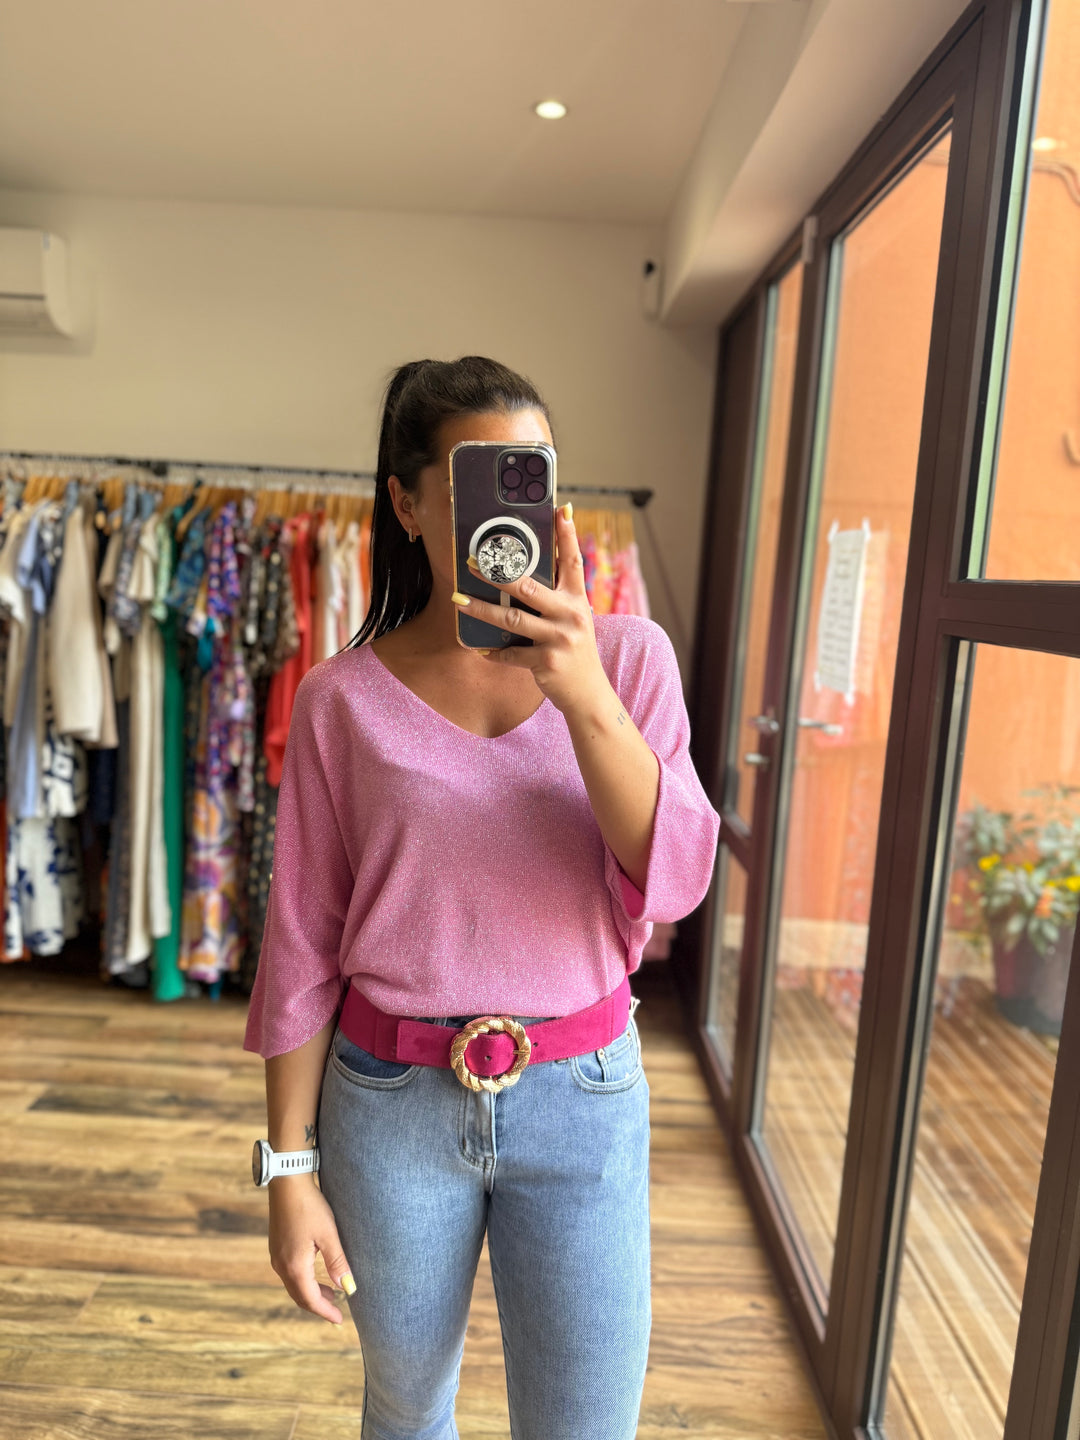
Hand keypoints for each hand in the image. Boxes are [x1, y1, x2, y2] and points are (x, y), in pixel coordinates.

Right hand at [268, 1175, 353, 1325]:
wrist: (287, 1182)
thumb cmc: (310, 1206)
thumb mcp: (329, 1234)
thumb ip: (338, 1262)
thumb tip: (347, 1288)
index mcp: (294, 1266)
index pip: (310, 1300)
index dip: (325, 1312)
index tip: (339, 1321)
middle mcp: (281, 1265)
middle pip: (299, 1296)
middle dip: (318, 1305)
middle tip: (337, 1310)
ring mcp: (276, 1256)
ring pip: (294, 1285)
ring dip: (310, 1293)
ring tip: (330, 1294)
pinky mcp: (276, 1247)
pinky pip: (289, 1273)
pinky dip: (303, 1281)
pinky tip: (315, 1274)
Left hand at [453, 504, 612, 717]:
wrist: (588, 692)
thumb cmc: (574, 649)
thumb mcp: (573, 619)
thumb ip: (556, 597)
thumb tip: (523, 574)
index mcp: (578, 600)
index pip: (573, 560)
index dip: (566, 534)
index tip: (558, 509)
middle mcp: (572, 615)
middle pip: (530, 587)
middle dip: (498, 574)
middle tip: (473, 562)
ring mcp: (559, 639)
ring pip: (512, 619)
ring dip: (481, 609)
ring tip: (458, 600)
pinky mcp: (546, 662)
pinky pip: (511, 653)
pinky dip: (493, 651)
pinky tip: (478, 647)